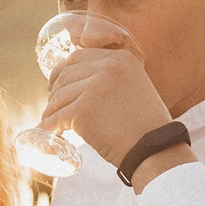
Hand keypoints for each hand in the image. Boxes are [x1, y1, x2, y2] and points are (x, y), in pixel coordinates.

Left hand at [41, 44, 172, 167]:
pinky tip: (49, 131)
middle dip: (55, 92)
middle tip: (53, 107)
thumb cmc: (145, 125)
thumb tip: (80, 81)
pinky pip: (57, 117)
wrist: (155, 148)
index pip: (77, 57)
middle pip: (65, 76)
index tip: (53, 84)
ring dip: (51, 111)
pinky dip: (49, 125)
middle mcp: (107, 67)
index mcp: (120, 58)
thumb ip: (112, 78)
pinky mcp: (84, 110)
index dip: (60, 71)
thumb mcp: (134, 86)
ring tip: (51, 122)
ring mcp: (94, 87)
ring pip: (59, 97)